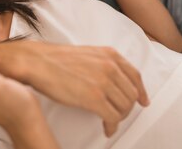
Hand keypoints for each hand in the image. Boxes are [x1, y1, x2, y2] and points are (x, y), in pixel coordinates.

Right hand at [0, 41, 149, 136]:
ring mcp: (103, 82)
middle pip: (131, 94)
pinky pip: (113, 117)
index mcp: (110, 55)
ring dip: (119, 118)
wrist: (38, 62)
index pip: (135, 75)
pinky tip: (106, 128)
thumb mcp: (88, 54)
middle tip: (117, 115)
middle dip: (126, 108)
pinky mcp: (94, 98)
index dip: (141, 91)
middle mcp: (110, 66)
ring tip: (110, 121)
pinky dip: (112, 126)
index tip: (143, 101)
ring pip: (124, 107)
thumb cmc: (57, 60)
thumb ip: (104, 63)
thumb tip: (114, 80)